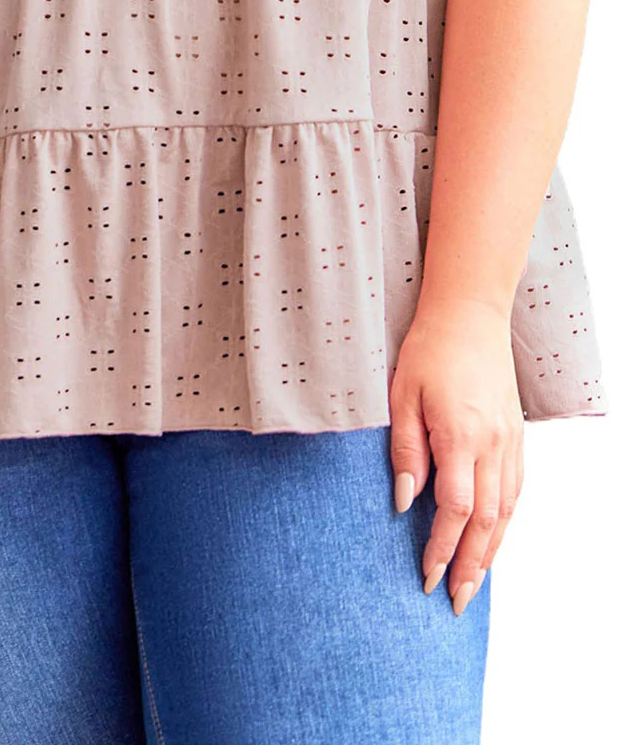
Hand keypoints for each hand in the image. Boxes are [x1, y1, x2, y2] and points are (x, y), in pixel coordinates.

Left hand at [389, 298, 524, 615]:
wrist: (470, 314)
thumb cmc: (429, 349)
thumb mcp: (402, 394)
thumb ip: (405, 449)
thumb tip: (403, 501)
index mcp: (462, 436)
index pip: (454, 509)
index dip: (441, 547)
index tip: (427, 576)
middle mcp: (493, 444)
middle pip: (486, 521)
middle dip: (470, 566)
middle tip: (455, 603)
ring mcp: (510, 441)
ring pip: (506, 511)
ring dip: (490, 551)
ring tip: (474, 584)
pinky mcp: (516, 434)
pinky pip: (515, 490)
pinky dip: (504, 522)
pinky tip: (491, 538)